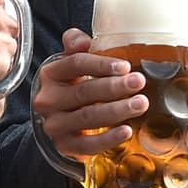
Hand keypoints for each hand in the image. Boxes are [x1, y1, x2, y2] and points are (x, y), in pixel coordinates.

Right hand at [33, 29, 147, 159]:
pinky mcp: (64, 146)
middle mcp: (47, 100)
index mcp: (50, 74)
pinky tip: (127, 131)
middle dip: (114, 87)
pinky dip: (108, 138)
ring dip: (117, 110)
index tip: (125, 66)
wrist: (58, 120)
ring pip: (87, 117)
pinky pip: (87, 145)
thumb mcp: (71, 63)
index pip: (75, 64)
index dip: (101, 64)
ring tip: (140, 104)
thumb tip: (84, 41)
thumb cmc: (72, 85)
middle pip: (83, 91)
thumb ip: (76, 45)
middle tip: (138, 83)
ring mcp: (54, 125)